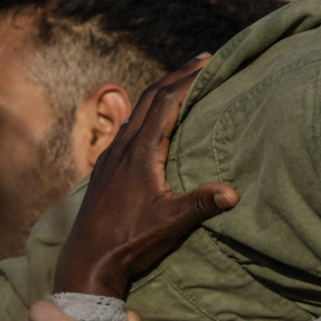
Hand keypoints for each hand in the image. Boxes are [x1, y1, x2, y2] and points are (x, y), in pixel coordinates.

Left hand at [55, 56, 237, 298]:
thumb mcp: (170, 223)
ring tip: (182, 84)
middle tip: (202, 61)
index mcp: (141, 152)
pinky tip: (152, 121)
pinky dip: (147, 112)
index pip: (166, 102)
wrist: (87, 259)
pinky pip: (128, 127)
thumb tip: (233, 193)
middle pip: (151, 97)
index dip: (188, 78)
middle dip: (177, 76)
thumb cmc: (130, 241)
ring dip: (161, 92)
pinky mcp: (105, 167)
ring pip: (137, 110)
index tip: (209, 62)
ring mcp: (111, 155)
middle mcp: (123, 146)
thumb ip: (201, 205)